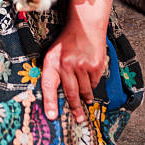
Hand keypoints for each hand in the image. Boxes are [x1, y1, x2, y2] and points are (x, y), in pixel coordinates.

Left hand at [41, 0, 112, 122]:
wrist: (85, 25)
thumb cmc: (67, 41)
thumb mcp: (55, 53)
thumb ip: (54, 72)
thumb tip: (56, 95)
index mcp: (52, 61)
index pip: (49, 85)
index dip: (49, 102)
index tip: (51, 117)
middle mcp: (66, 64)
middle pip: (71, 93)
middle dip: (75, 108)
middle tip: (79, 119)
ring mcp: (82, 65)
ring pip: (85, 90)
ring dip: (86, 97)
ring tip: (87, 101)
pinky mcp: (95, 65)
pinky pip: (95, 83)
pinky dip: (93, 83)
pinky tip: (91, 76)